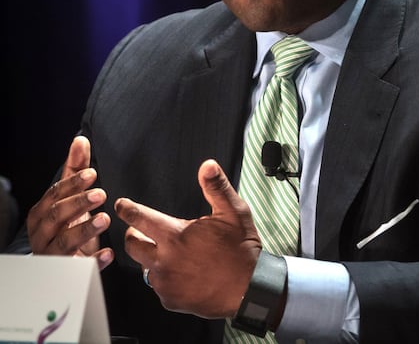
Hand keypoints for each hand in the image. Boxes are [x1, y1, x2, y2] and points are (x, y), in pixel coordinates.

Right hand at [27, 135, 113, 268]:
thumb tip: (80, 139)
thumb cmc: (66, 222)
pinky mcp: (67, 271)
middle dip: (78, 204)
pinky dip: (93, 261)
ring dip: (84, 230)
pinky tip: (109, 254)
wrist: (61, 261)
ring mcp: (52, 255)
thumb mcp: (70, 196)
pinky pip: (78, 268)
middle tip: (101, 194)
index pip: (54, 195)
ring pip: (63, 243)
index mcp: (42, 213)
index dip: (72, 185)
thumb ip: (75, 169)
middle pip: (56, 217)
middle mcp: (42, 234)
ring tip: (104, 219)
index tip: (92, 175)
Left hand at [115, 159, 261, 317]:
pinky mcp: (171, 299)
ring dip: (150, 257)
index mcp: (176, 235)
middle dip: (133, 234)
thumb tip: (208, 166)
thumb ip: (216, 187)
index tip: (121, 205)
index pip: (140, 218)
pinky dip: (164, 277)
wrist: (250, 288)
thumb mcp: (233, 211)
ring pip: (144, 267)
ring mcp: (166, 282)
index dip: (127, 209)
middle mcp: (165, 259)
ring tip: (166, 252)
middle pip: (132, 245)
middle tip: (141, 230)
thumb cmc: (242, 248)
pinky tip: (180, 271)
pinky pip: (158, 286)